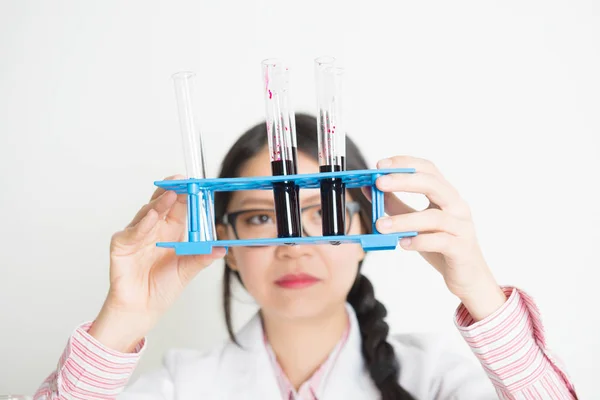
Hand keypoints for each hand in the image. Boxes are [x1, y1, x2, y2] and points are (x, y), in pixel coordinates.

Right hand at [89, 175, 225, 351]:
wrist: (143, 309)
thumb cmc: (163, 288)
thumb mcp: (188, 270)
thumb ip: (202, 257)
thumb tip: (222, 249)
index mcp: (171, 231)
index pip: (179, 207)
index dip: (186, 195)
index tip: (196, 184)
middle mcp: (154, 229)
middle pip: (162, 204)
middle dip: (172, 192)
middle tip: (181, 182)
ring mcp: (136, 235)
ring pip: (147, 213)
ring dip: (159, 204)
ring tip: (170, 195)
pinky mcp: (122, 245)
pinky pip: (133, 231)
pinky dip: (142, 224)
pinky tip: (152, 217)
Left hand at [364, 156, 505, 319]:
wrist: (469, 276)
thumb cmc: (442, 246)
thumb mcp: (415, 222)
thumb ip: (394, 205)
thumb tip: (370, 189)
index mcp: (446, 195)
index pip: (427, 169)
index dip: (404, 163)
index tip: (380, 165)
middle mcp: (457, 206)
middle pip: (432, 184)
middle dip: (403, 181)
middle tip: (379, 183)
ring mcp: (461, 227)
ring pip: (433, 217)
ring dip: (403, 219)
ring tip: (380, 226)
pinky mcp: (461, 248)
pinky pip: (440, 241)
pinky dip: (419, 241)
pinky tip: (402, 243)